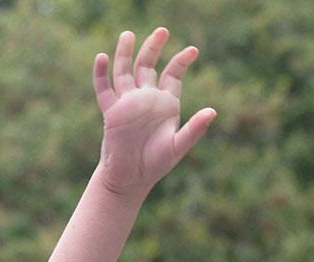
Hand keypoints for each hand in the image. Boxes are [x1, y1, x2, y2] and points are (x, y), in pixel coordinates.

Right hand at [93, 27, 215, 194]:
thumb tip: (212, 112)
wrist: (130, 178)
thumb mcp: (179, 146)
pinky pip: (104, 89)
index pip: (173, 74)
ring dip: (125, 53)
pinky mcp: (111, 112)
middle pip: (147, 66)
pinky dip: (101, 74)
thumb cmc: (156, 163)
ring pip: (124, 72)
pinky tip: (103, 58)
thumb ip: (195, 129)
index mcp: (166, 103)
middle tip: (162, 30)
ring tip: (128, 34)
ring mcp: (127, 103)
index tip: (192, 50)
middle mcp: (146, 98)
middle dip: (154, 48)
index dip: (181, 61)